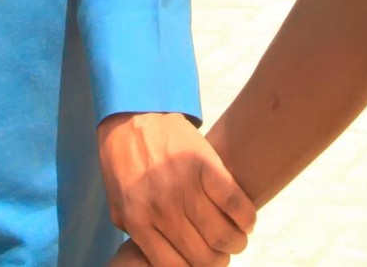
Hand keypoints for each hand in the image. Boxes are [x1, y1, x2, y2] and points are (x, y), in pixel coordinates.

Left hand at [98, 111, 254, 266]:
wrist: (133, 115)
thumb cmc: (124, 163)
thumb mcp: (119, 205)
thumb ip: (138, 234)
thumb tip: (162, 258)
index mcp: (140, 223)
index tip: (205, 262)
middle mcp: (163, 210)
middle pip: (204, 256)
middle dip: (219, 260)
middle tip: (223, 252)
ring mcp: (185, 187)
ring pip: (223, 235)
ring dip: (236, 242)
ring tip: (238, 237)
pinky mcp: (205, 165)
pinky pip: (235, 202)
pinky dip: (247, 217)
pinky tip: (247, 219)